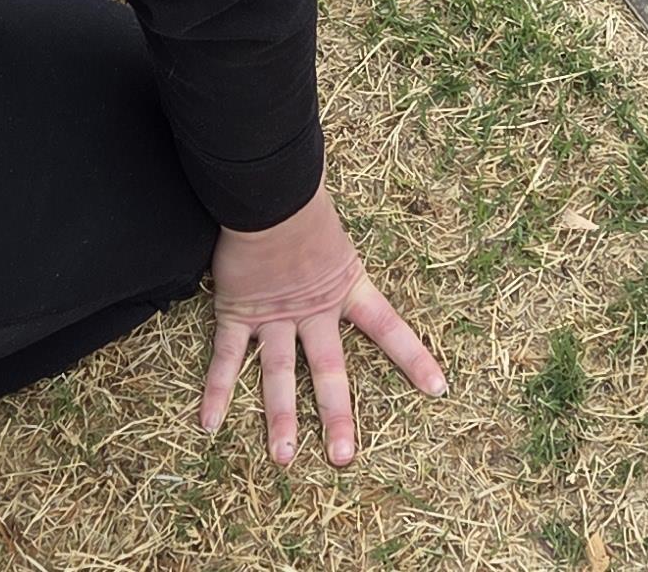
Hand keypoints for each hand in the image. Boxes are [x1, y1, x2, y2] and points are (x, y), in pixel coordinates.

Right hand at [195, 184, 446, 466]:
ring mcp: (274, 317)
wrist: (264, 190)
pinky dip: (216, 390)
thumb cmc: (301, 200)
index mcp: (346, 288)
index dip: (414, 358)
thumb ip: (341, 251)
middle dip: (337, 416)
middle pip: (329, 370)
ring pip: (279, 374)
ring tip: (283, 457)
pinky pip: (226, 358)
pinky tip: (209, 424)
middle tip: (343, 458)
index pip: (389, 327)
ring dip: (280, 418)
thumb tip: (345, 241)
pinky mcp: (237, 313)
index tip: (439, 388)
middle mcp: (313, 311)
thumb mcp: (336, 230)